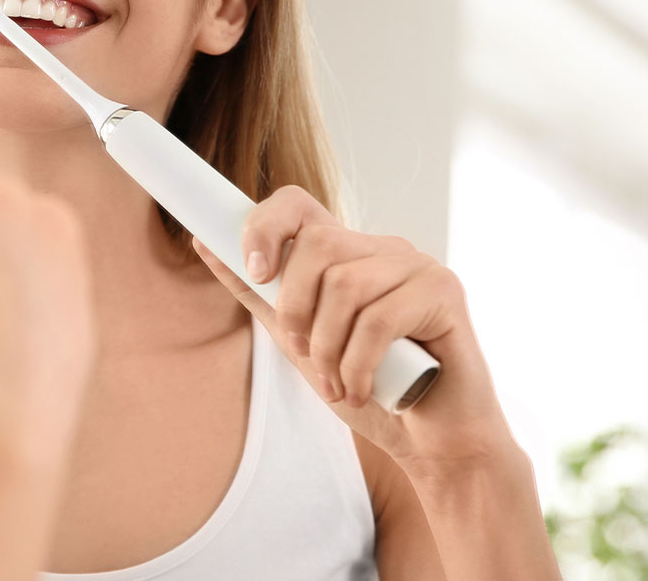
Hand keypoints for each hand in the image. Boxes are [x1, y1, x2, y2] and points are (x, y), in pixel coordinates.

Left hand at [191, 185, 516, 479]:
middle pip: (316, 245)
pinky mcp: (444, 292)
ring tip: (338, 384)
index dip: (264, 226)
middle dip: (296, 309)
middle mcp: (383, 249)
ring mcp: (418, 266)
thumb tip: (203, 242)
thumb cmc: (372, 390)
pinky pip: (379, 319)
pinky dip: (358, 365)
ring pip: (345, 285)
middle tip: (305, 354)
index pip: (297, 204)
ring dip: (328, 349)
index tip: (254, 270)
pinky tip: (363, 389)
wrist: (434, 442)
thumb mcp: (300, 342)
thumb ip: (260, 295)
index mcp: (348, 254)